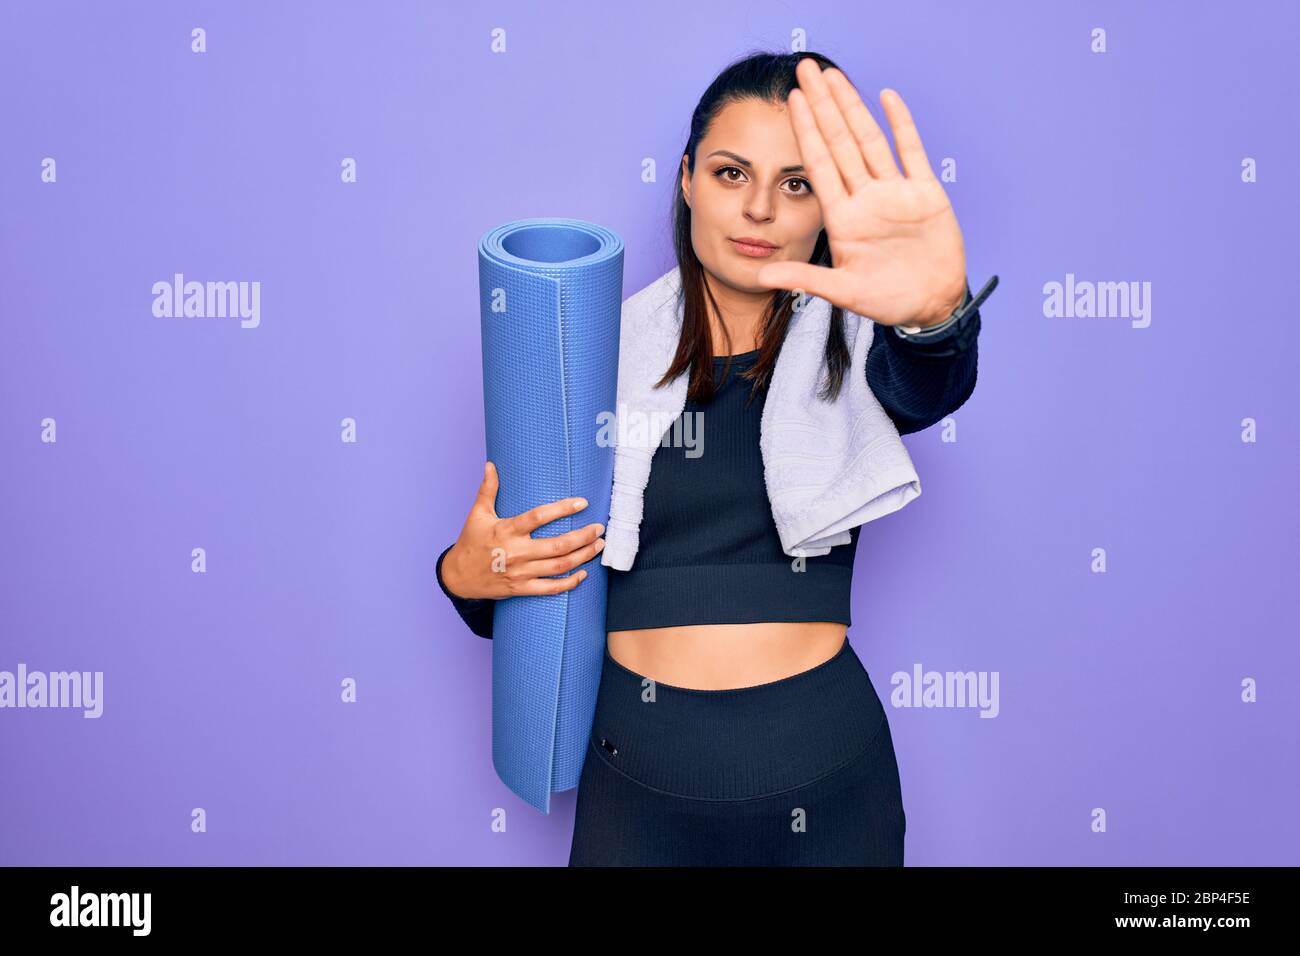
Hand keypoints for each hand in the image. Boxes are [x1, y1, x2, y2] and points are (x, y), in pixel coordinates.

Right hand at [442, 461, 605, 599]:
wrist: (458, 577)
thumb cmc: (470, 542)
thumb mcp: (477, 514)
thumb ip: (488, 489)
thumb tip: (491, 465)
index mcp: (507, 531)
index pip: (539, 517)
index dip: (562, 509)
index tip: (582, 503)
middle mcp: (516, 552)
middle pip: (558, 545)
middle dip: (583, 537)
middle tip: (599, 528)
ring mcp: (520, 573)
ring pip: (559, 566)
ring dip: (583, 556)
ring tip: (598, 546)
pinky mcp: (521, 589)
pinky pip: (550, 589)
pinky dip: (569, 583)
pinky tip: (583, 573)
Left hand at [754, 59, 966, 327]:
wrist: (931, 306)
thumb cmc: (887, 301)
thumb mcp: (842, 292)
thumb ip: (803, 278)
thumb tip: (760, 275)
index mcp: (843, 218)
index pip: (819, 165)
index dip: (806, 131)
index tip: (790, 100)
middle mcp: (866, 199)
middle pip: (839, 142)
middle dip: (823, 105)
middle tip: (805, 69)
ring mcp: (895, 193)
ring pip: (870, 140)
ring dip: (853, 107)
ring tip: (835, 75)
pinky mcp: (925, 194)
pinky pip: (912, 152)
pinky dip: (902, 125)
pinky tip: (888, 97)